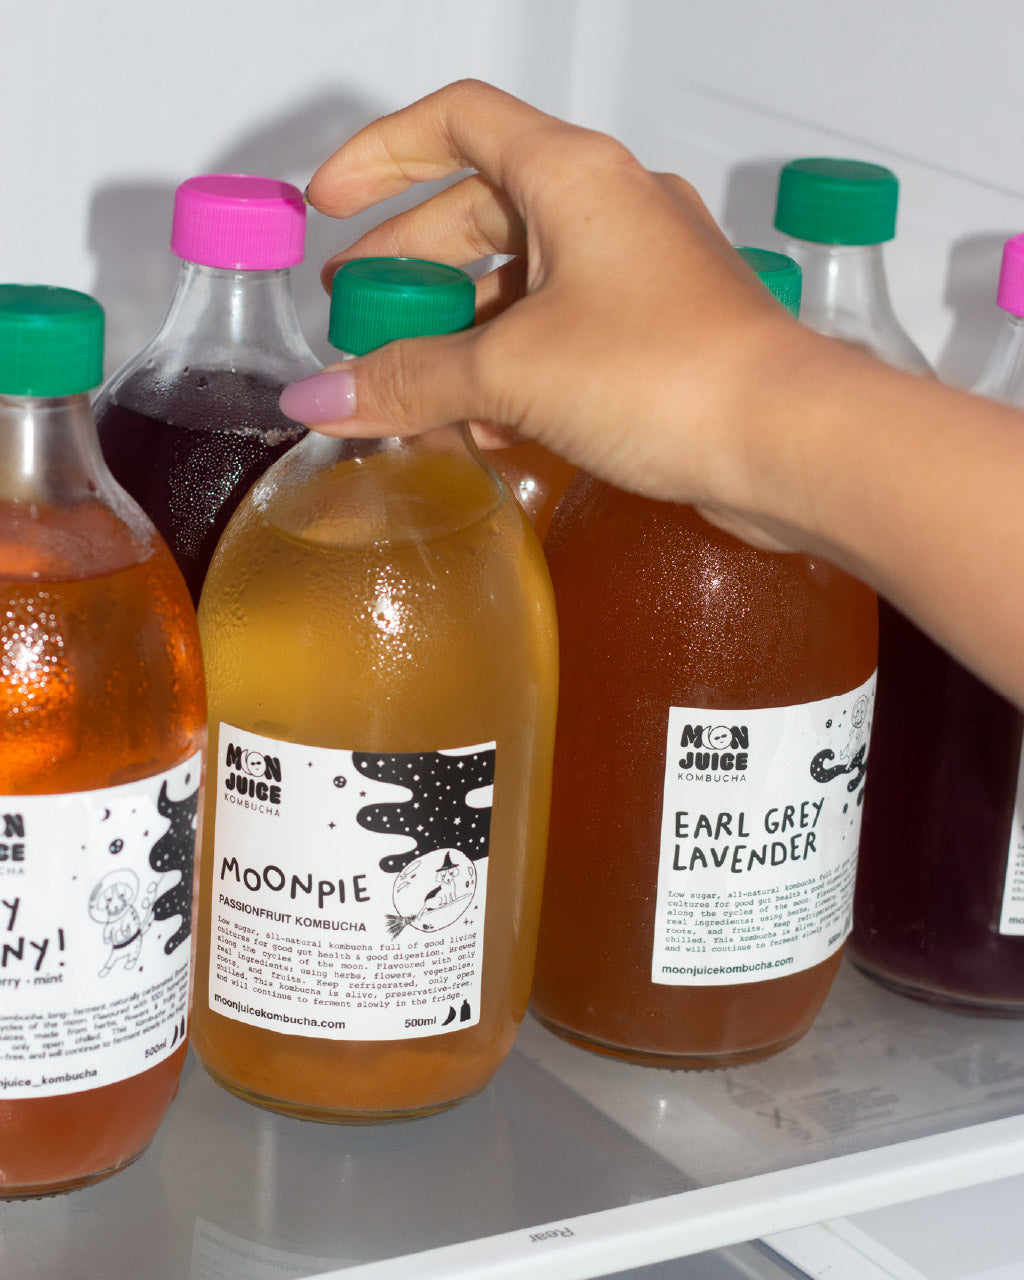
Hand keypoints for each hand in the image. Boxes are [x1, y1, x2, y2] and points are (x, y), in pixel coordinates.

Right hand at [280, 79, 809, 548]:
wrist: (787, 444)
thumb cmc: (672, 374)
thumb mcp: (512, 371)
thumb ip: (410, 379)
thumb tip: (324, 397)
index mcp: (575, 176)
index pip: (457, 122)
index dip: (382, 154)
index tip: (331, 202)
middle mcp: (612, 209)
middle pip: (483, 209)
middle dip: (412, 263)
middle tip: (359, 311)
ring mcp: (641, 273)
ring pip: (525, 282)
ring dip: (461, 330)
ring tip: (409, 383)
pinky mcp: (660, 336)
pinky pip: (565, 333)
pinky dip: (514, 367)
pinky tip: (481, 422)